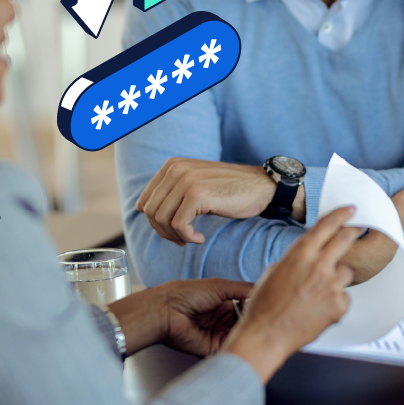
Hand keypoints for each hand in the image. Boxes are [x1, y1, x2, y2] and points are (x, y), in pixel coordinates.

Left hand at [107, 278, 252, 356]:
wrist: (167, 310)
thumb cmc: (189, 293)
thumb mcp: (221, 286)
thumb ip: (244, 289)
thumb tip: (263, 292)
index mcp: (224, 303)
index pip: (246, 306)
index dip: (256, 306)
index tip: (268, 304)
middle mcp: (222, 319)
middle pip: (245, 322)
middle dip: (254, 320)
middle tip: (265, 318)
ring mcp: (218, 333)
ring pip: (240, 335)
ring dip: (248, 331)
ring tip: (258, 326)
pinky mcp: (212, 348)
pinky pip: (230, 346)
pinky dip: (239, 342)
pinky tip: (247, 336)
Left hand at [135, 157, 305, 244]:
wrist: (262, 187)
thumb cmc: (230, 190)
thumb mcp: (195, 184)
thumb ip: (170, 191)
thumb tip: (141, 208)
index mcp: (172, 165)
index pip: (146, 200)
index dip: (155, 221)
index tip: (172, 231)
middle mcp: (176, 169)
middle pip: (152, 212)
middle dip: (164, 231)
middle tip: (182, 239)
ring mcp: (186, 180)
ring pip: (163, 220)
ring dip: (176, 236)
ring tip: (191, 238)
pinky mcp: (197, 195)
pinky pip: (179, 225)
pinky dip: (187, 237)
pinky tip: (200, 238)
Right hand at [222, 205, 361, 382]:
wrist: (265, 336)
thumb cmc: (264, 307)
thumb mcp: (275, 272)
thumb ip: (297, 259)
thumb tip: (311, 255)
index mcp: (300, 254)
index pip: (326, 226)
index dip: (340, 215)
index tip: (350, 210)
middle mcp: (318, 266)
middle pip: (344, 240)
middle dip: (353, 232)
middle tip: (358, 228)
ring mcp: (331, 286)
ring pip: (345, 273)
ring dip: (336, 279)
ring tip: (316, 294)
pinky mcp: (339, 305)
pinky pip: (343, 297)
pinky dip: (334, 302)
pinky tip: (318, 310)